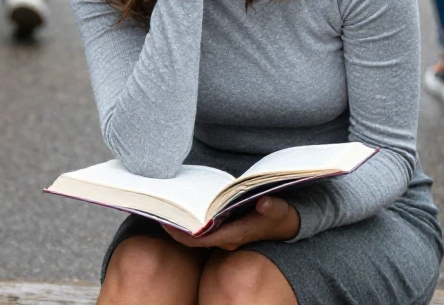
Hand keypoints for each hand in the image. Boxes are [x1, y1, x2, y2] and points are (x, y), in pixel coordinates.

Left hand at [161, 197, 300, 250]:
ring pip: (195, 234)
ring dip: (180, 223)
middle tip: (157, 208)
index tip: (166, 221)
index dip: (181, 233)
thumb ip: (274, 207)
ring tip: (164, 205)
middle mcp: (226, 239)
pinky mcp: (223, 230)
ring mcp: (224, 236)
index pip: (201, 240)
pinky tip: (180, 206)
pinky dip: (188, 219)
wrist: (285, 224)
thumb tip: (264, 202)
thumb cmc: (281, 216)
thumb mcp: (281, 210)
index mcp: (235, 235)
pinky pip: (200, 229)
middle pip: (192, 239)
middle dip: (174, 227)